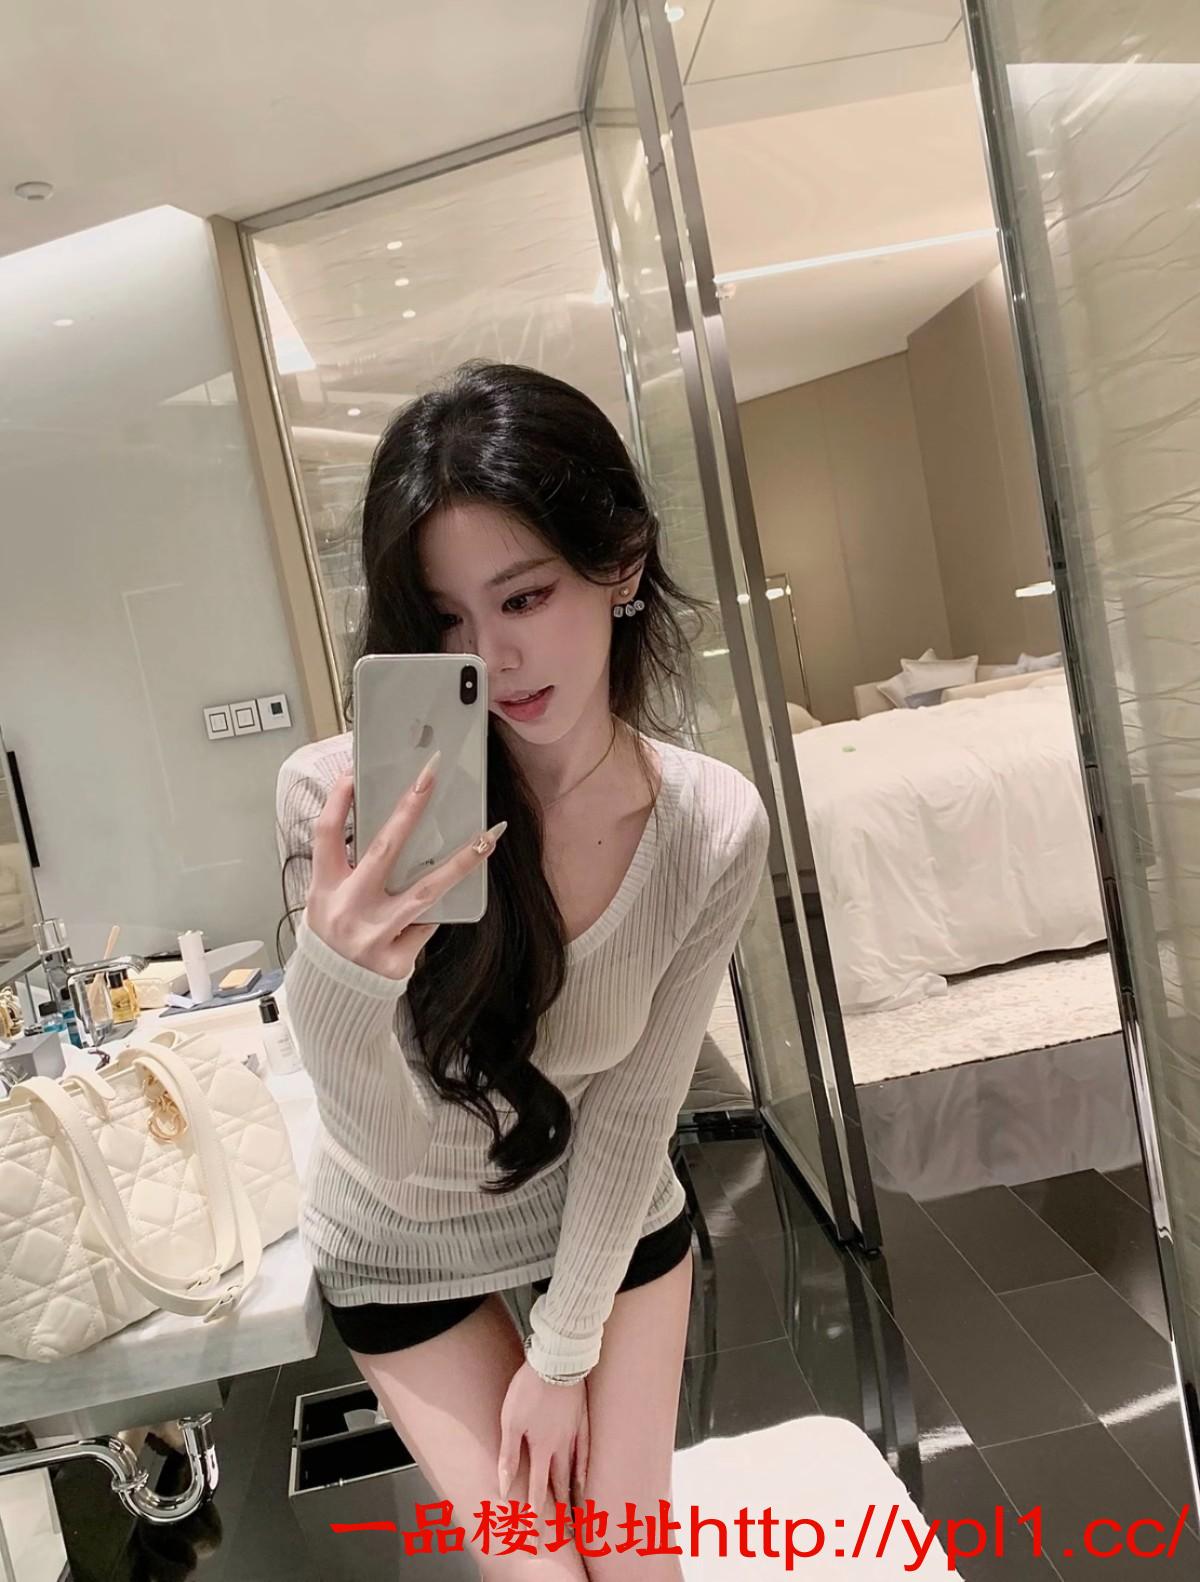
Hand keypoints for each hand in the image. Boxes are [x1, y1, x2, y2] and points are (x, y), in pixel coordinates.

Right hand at [304, 763, 506, 980]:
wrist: (335, 994)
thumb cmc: (335, 936)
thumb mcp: (326, 900)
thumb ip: (349, 869)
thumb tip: (392, 825)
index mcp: (324, 889)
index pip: (327, 836)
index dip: (338, 803)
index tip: (353, 773)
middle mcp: (348, 909)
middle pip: (382, 850)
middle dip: (409, 809)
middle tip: (430, 776)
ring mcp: (374, 935)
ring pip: (426, 890)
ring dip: (461, 862)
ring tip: (489, 837)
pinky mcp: (397, 959)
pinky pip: (428, 923)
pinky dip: (438, 910)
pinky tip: (452, 899)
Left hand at [498, 1362, 589, 1521]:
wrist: (557, 1360)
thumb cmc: (529, 1389)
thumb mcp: (511, 1421)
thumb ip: (509, 1455)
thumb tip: (505, 1487)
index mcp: (543, 1448)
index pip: (539, 1489)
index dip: (536, 1513)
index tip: (535, 1533)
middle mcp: (562, 1446)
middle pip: (561, 1484)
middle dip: (561, 1510)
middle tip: (564, 1532)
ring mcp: (576, 1433)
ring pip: (576, 1470)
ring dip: (576, 1494)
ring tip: (579, 1513)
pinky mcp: (583, 1419)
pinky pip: (587, 1451)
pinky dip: (586, 1468)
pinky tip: (586, 1477)